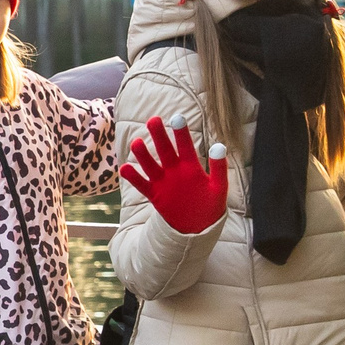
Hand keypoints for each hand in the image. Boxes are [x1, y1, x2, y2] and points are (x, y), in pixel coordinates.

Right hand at [119, 113, 228, 235]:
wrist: (199, 226)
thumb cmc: (210, 204)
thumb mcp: (219, 187)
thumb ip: (219, 168)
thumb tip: (220, 146)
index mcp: (191, 165)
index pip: (185, 145)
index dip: (181, 132)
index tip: (177, 118)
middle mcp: (174, 169)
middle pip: (164, 149)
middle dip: (159, 135)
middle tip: (153, 120)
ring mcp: (163, 181)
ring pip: (150, 164)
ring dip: (143, 154)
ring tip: (137, 143)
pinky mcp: (154, 194)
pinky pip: (142, 184)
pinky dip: (133, 177)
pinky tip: (125, 168)